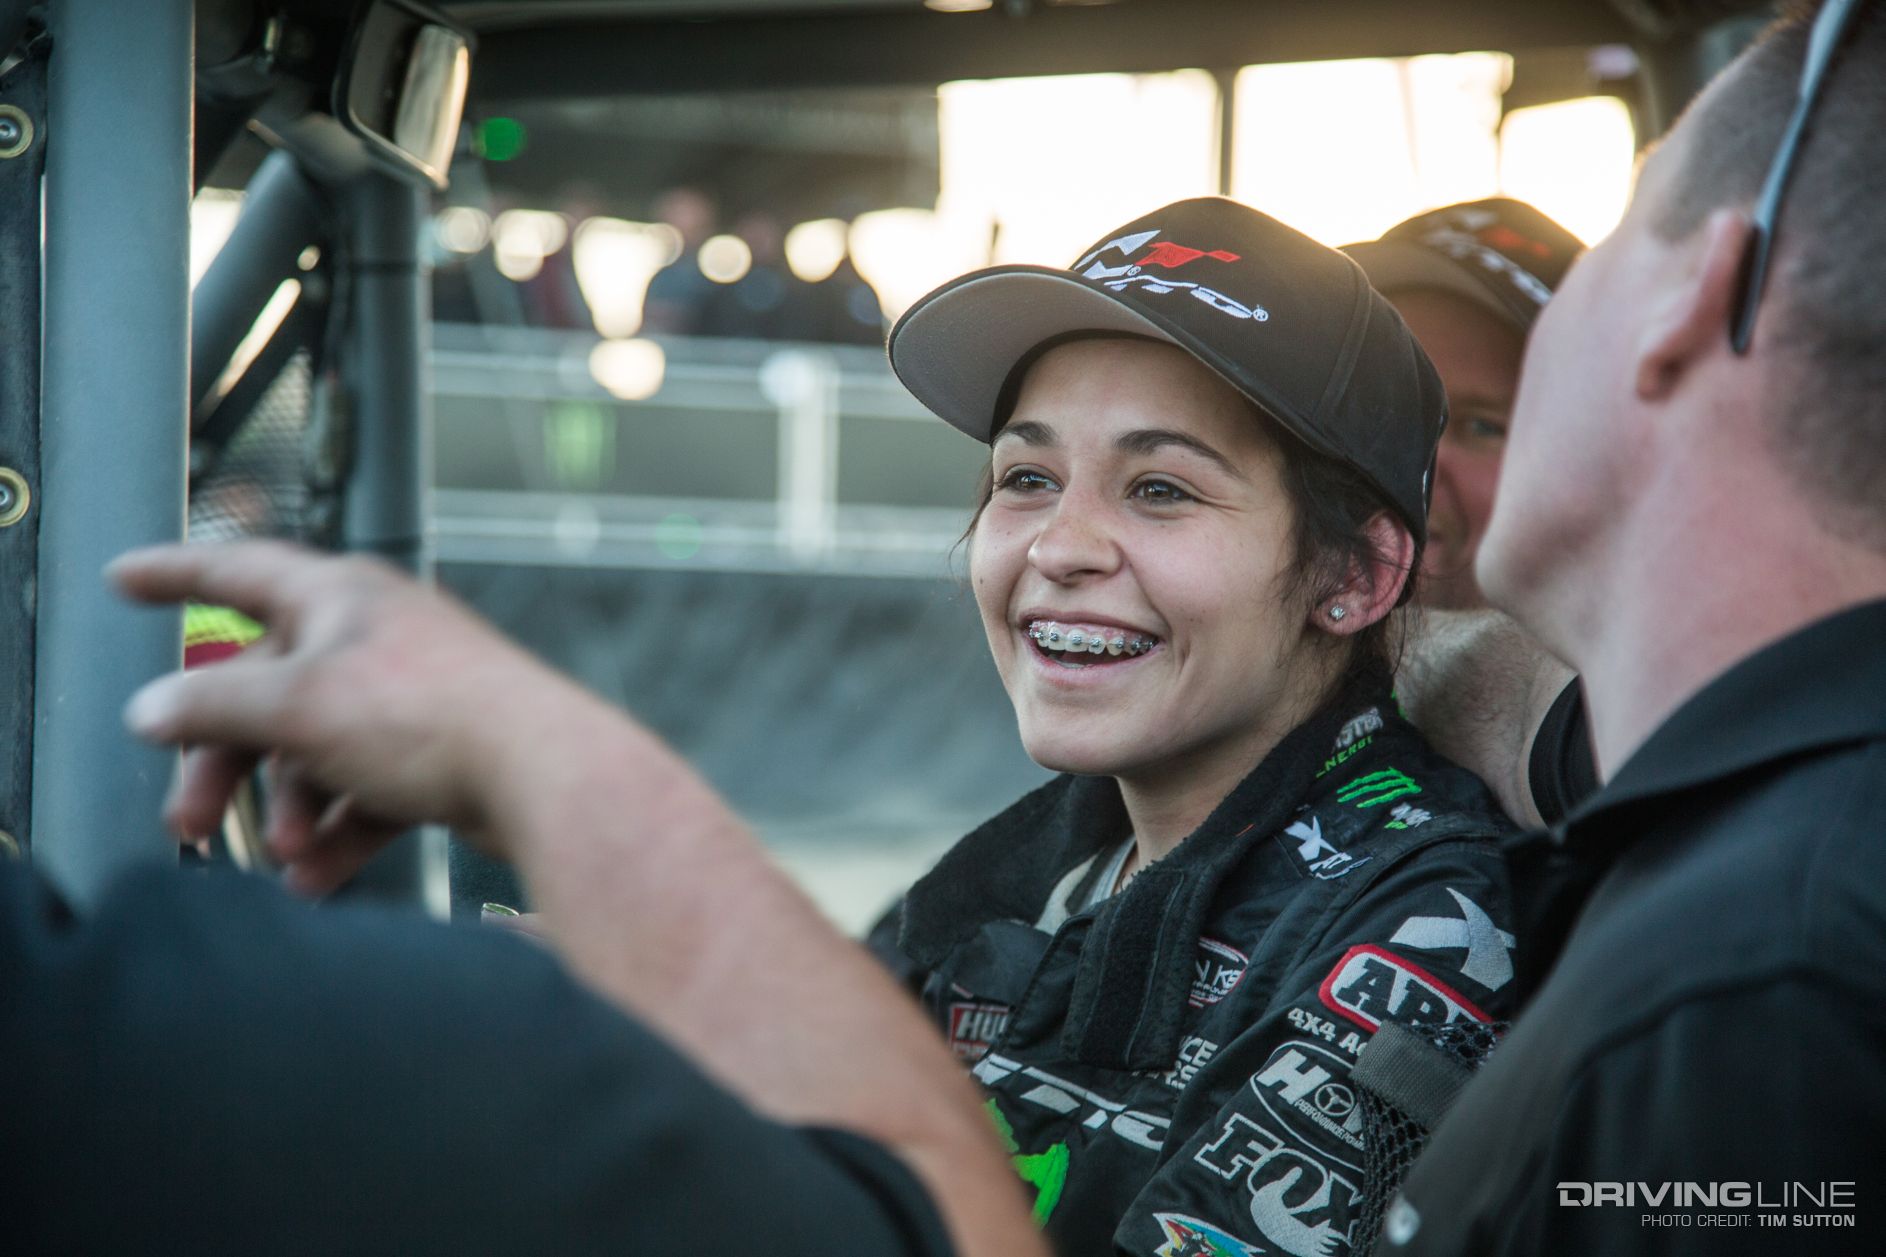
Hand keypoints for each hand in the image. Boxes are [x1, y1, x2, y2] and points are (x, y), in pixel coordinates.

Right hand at [112, 541, 582, 888]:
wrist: (543, 776)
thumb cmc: (435, 717)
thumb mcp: (296, 707)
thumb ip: (213, 706)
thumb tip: (152, 709)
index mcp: (338, 597)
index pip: (236, 571)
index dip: (172, 574)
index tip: (124, 578)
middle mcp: (374, 637)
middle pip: (266, 691)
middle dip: (224, 761)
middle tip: (188, 819)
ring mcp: (409, 697)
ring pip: (316, 752)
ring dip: (288, 808)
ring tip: (285, 856)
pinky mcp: (438, 753)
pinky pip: (365, 793)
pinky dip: (337, 833)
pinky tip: (316, 877)